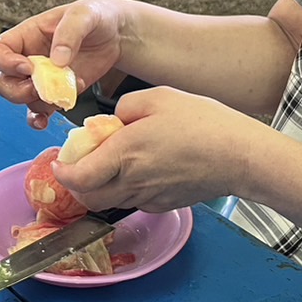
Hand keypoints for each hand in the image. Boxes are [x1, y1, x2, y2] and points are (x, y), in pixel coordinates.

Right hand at [0, 0, 128, 129]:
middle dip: (18, 90)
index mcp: (27, 35)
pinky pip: (39, 111)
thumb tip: (57, 60)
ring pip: (22, 99)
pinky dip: (39, 119)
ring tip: (63, 94)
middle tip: (40, 87)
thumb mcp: (84, 14)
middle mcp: (29, 58)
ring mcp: (42, 78)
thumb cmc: (95, 17)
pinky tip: (46, 122)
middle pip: (5, 82)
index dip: (5, 62)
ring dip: (38, 103)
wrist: (115, 35)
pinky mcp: (56, 93)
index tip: (27, 67)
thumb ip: (69, 33)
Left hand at [51, 85, 254, 212]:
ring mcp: (149, 197)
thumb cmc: (203, 123)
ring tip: (108, 164)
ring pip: (110, 202)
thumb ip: (125, 108)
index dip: (63, 173)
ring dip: (100, 188)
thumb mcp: (157, 97)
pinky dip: (125, 190)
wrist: (241, 156)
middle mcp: (133, 181)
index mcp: (125, 153)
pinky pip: (134, 201)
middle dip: (76, 185)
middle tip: (78, 165)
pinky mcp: (165, 204)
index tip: (59, 162)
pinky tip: (138, 170)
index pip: (78, 178)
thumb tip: (112, 122)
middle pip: (88, 198)